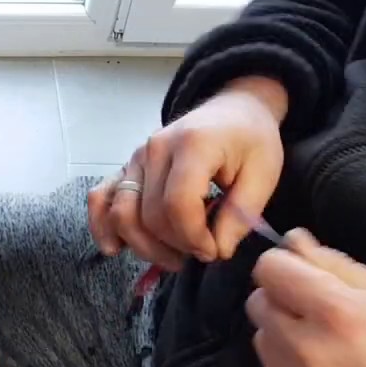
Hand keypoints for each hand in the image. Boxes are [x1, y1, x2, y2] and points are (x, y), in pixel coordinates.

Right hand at [88, 76, 287, 270]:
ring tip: (172, 256)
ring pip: (121, 214)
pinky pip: (101, 198)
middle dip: (174, 246)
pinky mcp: (125, 167)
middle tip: (202, 253)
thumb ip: (240, 215)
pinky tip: (116, 248)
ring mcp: (135, 158)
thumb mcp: (264, 174)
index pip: (177, 204)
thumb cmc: (251, 140)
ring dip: (144, 246)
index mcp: (192, 145)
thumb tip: (217, 251)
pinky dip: (102, 226)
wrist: (233, 110)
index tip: (214, 251)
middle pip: (149, 215)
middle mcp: (155, 149)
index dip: (193, 237)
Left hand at [247, 230, 365, 366]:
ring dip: (284, 335)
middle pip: (258, 304)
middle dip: (283, 300)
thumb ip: (337, 266)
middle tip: (319, 310)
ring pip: (263, 340)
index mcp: (336, 314)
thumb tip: (293, 241)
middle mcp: (304, 350)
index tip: (303, 273)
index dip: (286, 266)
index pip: (269, 269)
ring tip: (326, 344)